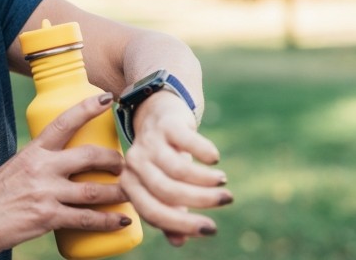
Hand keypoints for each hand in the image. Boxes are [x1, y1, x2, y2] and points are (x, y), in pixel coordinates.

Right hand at [0, 93, 132, 256]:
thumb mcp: (17, 168)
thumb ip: (43, 165)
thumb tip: (72, 167)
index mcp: (33, 151)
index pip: (63, 122)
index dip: (87, 108)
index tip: (107, 98)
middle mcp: (40, 167)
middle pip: (89, 156)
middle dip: (115, 159)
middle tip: (125, 165)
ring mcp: (44, 192)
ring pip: (94, 190)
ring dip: (120, 192)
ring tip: (132, 193)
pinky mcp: (47, 217)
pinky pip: (87, 218)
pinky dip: (109, 221)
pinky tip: (122, 220)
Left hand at [120, 91, 230, 245]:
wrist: (159, 113)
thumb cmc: (164, 159)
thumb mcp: (164, 186)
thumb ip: (170, 213)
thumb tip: (179, 242)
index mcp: (130, 184)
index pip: (152, 212)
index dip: (182, 224)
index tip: (211, 229)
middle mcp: (134, 163)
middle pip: (167, 192)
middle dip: (201, 201)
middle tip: (226, 200)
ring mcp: (149, 141)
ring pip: (179, 170)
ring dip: (206, 180)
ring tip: (223, 182)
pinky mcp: (166, 124)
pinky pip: (187, 142)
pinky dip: (205, 153)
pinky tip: (214, 159)